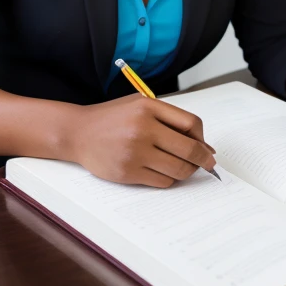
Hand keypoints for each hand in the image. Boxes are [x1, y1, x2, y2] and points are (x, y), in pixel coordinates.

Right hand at [70, 95, 216, 187]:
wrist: (78, 132)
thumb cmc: (113, 118)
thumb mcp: (139, 105)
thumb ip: (168, 119)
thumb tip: (203, 146)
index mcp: (148, 107)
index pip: (191, 123)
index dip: (203, 138)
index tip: (206, 147)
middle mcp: (143, 128)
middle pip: (189, 150)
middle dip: (203, 160)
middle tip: (207, 165)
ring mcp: (135, 152)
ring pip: (178, 169)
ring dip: (187, 171)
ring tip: (184, 168)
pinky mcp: (128, 172)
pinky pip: (162, 181)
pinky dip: (169, 179)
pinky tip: (165, 172)